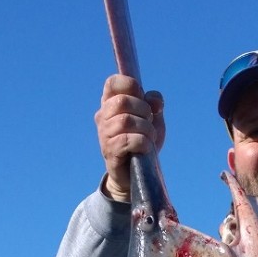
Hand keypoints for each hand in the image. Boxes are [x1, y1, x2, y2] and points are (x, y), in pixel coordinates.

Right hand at [94, 75, 165, 200]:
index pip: (113, 82)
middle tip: (149, 122)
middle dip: (143, 110)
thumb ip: (155, 104)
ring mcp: (104, 134)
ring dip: (145, 128)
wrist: (137, 174)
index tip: (141, 97)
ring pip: (125, 121)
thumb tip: (154, 100)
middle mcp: (103, 117)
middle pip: (122, 101)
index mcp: (110, 103)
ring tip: (149, 137)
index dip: (130, 85)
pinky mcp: (110, 151)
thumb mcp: (153, 120)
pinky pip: (127, 140)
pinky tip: (145, 148)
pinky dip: (143, 142)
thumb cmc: (142, 142)